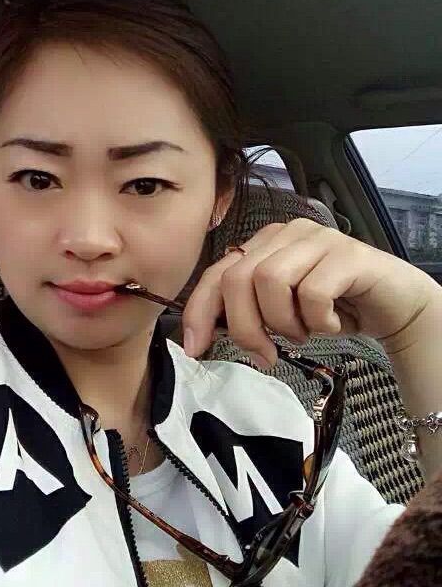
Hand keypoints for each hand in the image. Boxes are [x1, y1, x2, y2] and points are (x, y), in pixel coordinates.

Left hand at [182, 218, 441, 367]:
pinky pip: (313, 291)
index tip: (196, 349)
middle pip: (238, 278)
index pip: (216, 274)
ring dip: (283, 322)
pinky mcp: (346, 253)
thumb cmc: (331, 308)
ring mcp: (316, 239)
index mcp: (262, 246)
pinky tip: (332, 323)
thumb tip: (204, 338)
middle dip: (244, 327)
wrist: (393, 304)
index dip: (199, 312)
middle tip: (265, 354)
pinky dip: (318, 321)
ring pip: (270, 280)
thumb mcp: (279, 313)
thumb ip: (246, 313)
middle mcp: (284, 235)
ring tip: (304, 332)